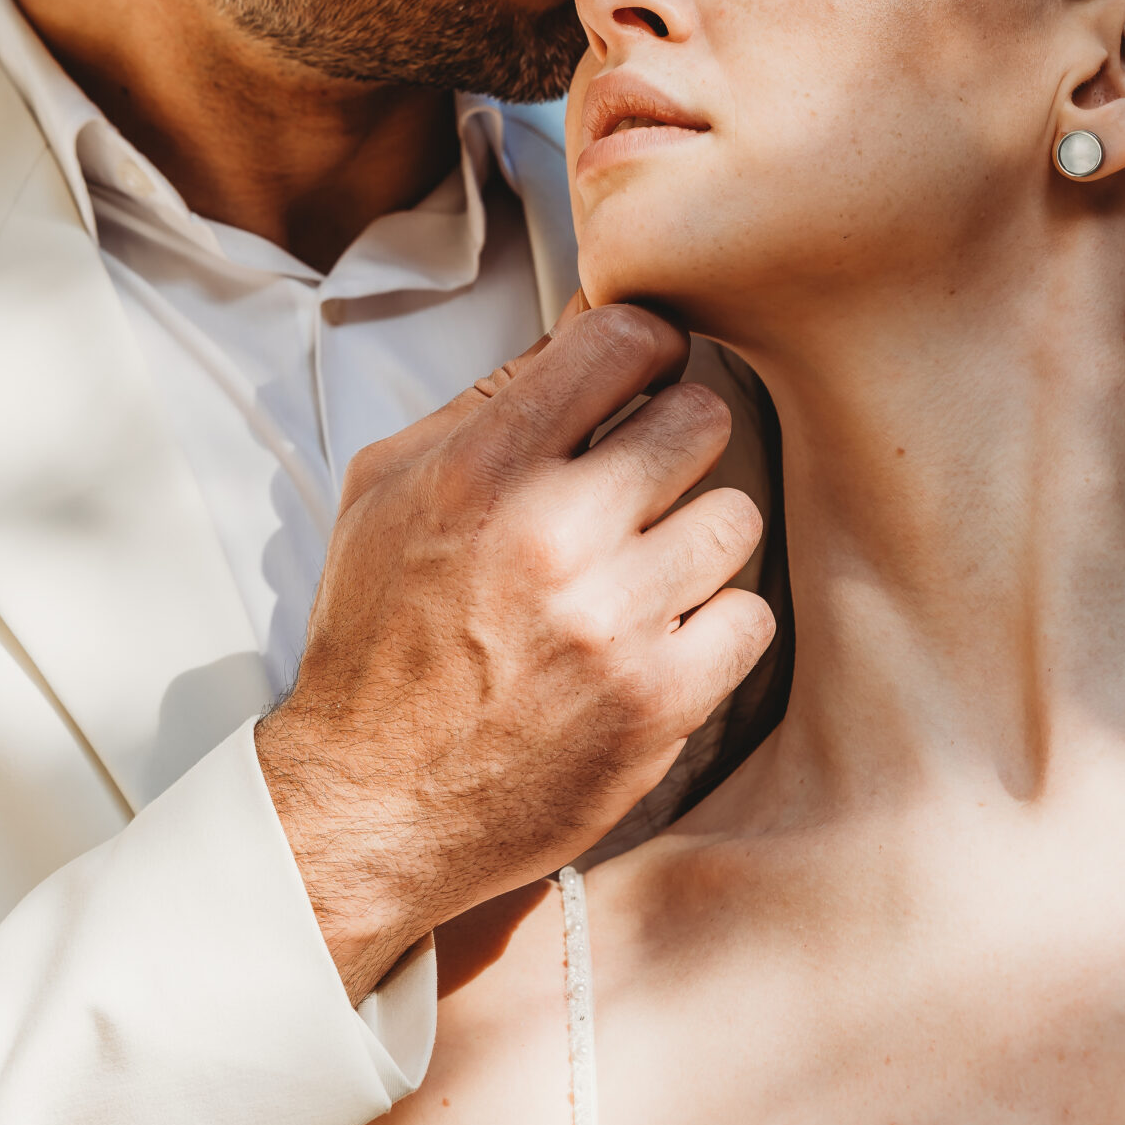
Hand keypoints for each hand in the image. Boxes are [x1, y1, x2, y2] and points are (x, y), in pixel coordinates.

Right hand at [256, 305, 770, 999]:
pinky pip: (749, 615)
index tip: (642, 376)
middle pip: (701, 417)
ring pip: (734, 516)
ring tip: (644, 567)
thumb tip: (589, 323)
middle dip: (675, 441)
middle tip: (642, 480)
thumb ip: (489, 399)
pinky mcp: (658, 701)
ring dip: (696, 536)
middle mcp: (552, 534)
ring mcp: (613, 622)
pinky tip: (658, 636)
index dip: (646, 346)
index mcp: (480, 467)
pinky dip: (713, 625)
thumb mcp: (387, 487)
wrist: (374, 801)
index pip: (624, 336)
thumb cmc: (379, 636)